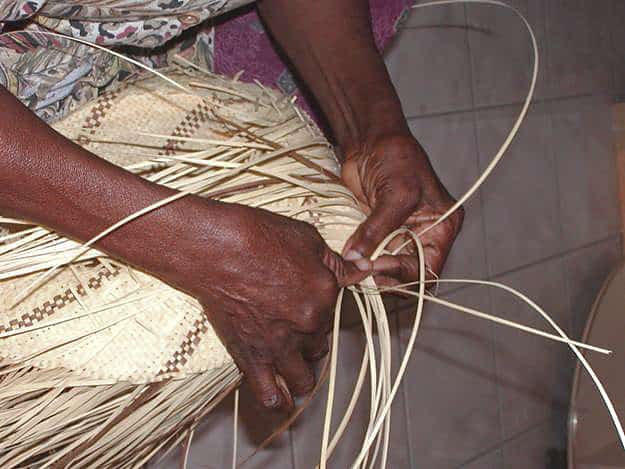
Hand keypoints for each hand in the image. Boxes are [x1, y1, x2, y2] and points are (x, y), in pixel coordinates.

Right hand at [166, 200, 367, 410]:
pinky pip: (270, 395)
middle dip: (310, 337)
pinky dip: (278, 400)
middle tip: (291, 325)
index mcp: (326, 294)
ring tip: (291, 364)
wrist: (215, 248)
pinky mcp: (252, 357)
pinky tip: (280, 396)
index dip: (320, 303)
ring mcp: (280, 345)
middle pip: (320, 343)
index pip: (334, 308)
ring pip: (304, 378)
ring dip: (301, 372)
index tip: (304, 298)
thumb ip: (337, 262)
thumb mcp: (306, 238)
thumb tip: (363, 267)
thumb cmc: (257, 236)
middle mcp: (308, 324)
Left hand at [340, 134, 463, 287]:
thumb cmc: (396, 157)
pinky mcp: (378, 232)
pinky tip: (347, 253)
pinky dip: (359, 258)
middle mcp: (425, 236)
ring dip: (368, 269)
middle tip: (359, 267)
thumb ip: (379, 230)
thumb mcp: (397, 194)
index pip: (429, 270)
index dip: (404, 275)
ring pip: (386, 269)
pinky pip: (370, 255)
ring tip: (351, 261)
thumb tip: (357, 261)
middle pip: (408, 275)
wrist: (370, 140)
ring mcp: (400, 235)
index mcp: (443, 227)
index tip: (376, 265)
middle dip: (384, 275)